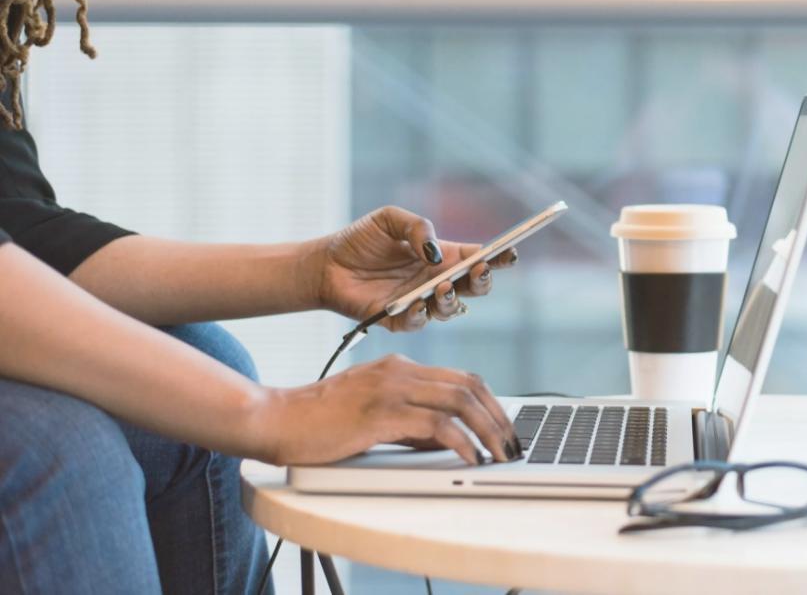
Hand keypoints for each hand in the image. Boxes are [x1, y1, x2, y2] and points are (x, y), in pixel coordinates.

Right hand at [250, 354, 521, 465]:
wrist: (275, 419)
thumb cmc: (318, 421)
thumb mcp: (372, 413)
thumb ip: (409, 420)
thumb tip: (446, 439)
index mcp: (400, 367)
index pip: (461, 378)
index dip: (490, 402)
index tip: (504, 427)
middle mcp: (400, 371)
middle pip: (469, 385)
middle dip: (498, 416)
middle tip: (512, 443)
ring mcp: (391, 389)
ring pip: (460, 401)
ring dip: (488, 429)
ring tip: (500, 454)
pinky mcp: (381, 413)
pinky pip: (436, 425)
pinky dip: (461, 442)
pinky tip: (470, 458)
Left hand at [310, 205, 516, 331]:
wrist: (325, 264)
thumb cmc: (360, 240)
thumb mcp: (390, 219)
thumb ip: (417, 228)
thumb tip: (434, 252)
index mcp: (442, 256)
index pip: (479, 257)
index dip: (498, 256)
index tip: (509, 252)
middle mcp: (436, 280)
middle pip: (474, 287)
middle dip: (483, 280)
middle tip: (478, 269)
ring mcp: (420, 302)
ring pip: (451, 309)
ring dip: (452, 299)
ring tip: (442, 287)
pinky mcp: (398, 320)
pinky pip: (418, 323)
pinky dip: (420, 315)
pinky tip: (417, 303)